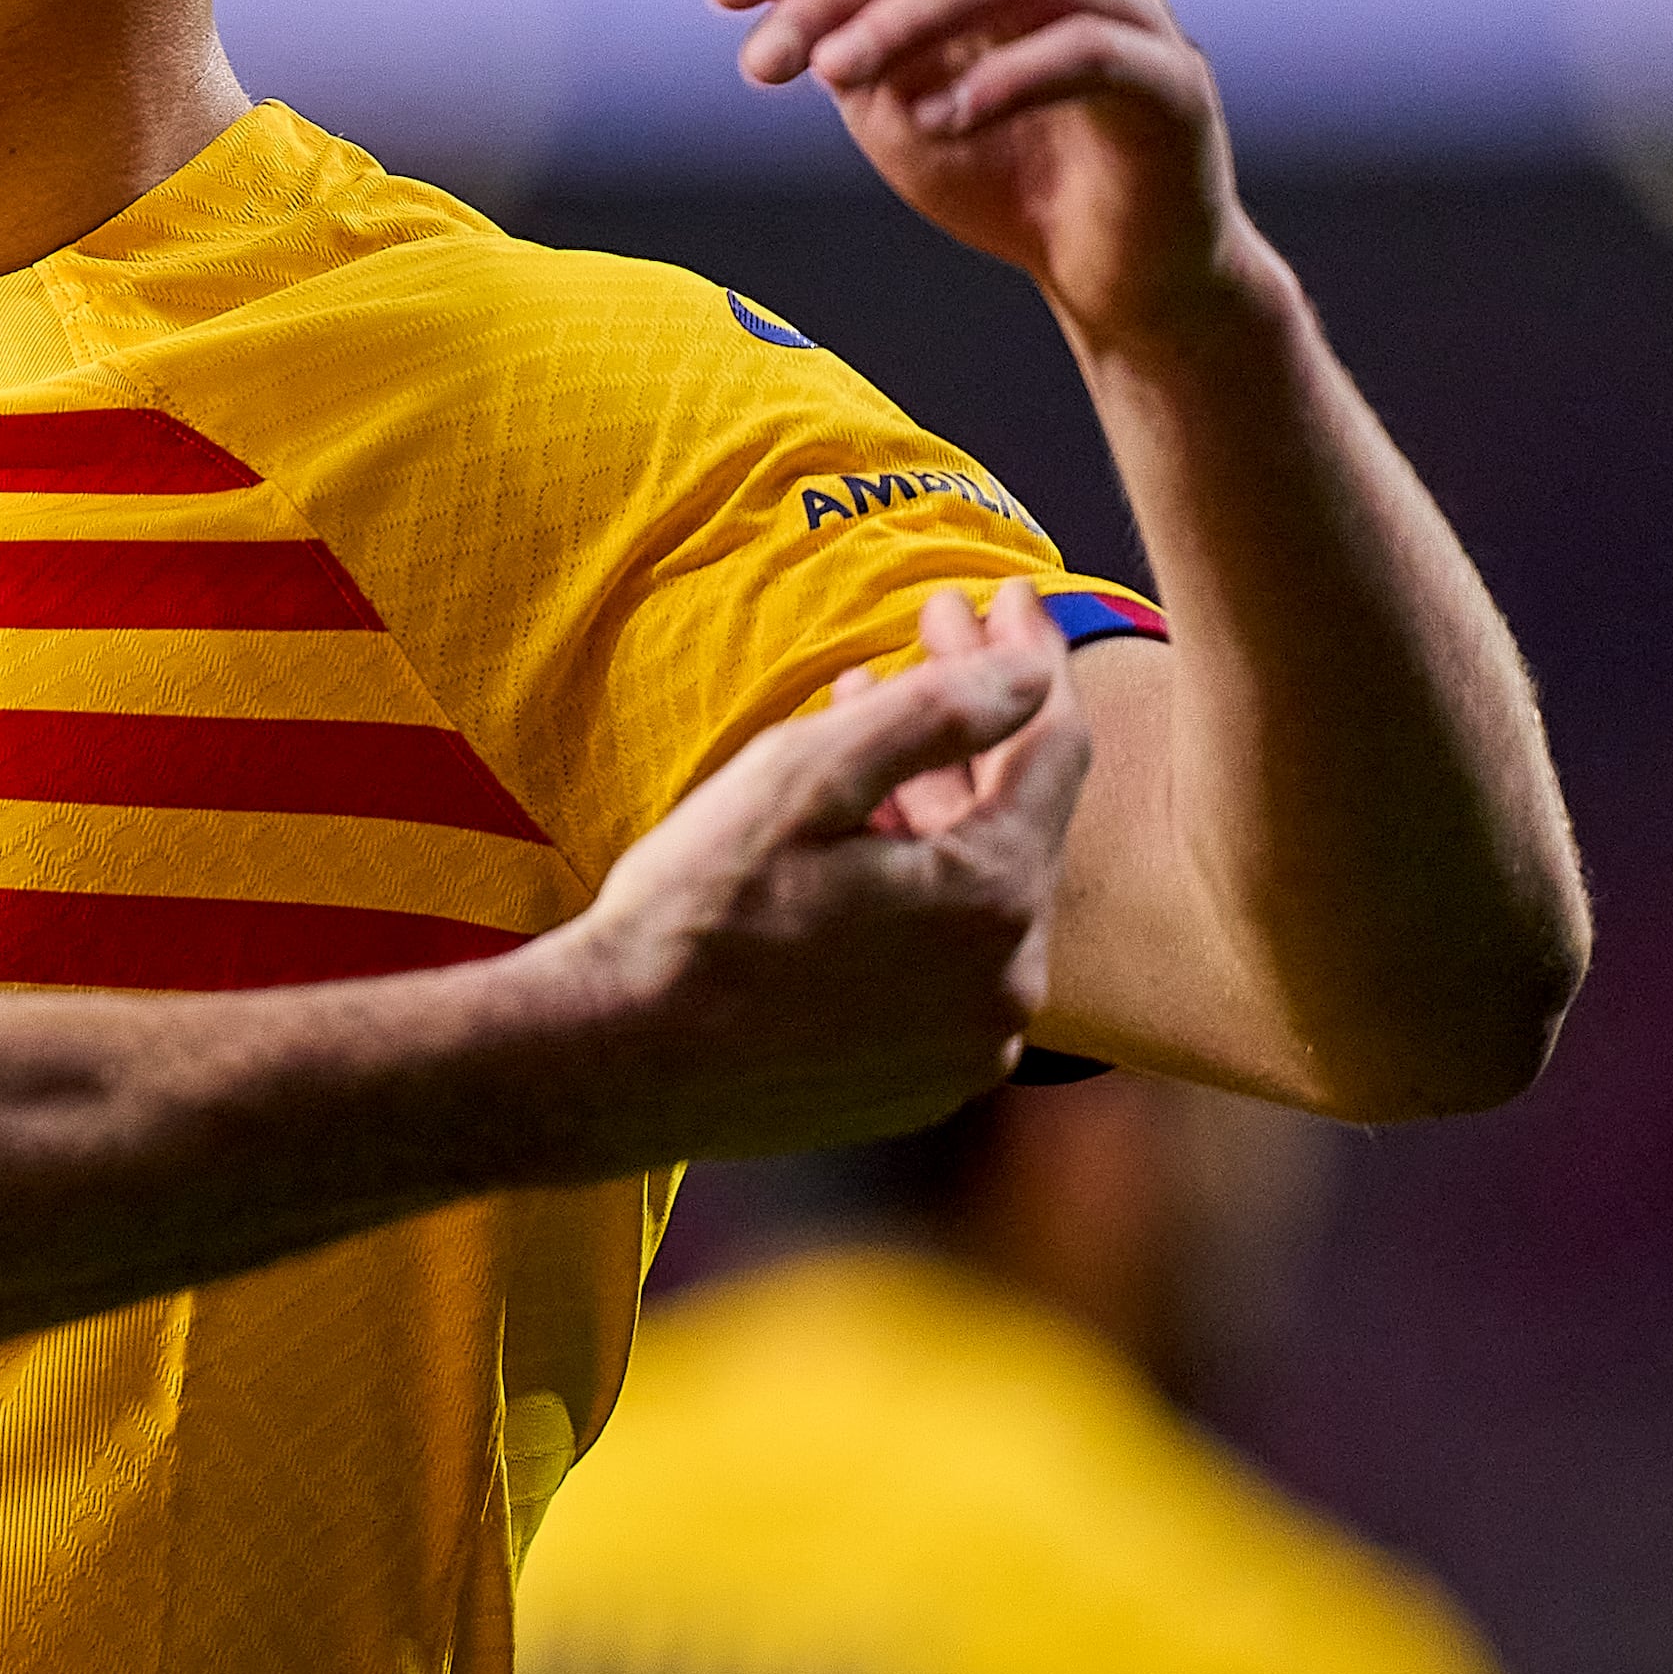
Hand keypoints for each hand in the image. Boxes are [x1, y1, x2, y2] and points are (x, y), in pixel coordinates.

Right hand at [558, 581, 1092, 1159]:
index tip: (1002, 594)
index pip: (1054, 750)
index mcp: (992, 902)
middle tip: (925, 634)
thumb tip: (1033, 670)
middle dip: (976, 724)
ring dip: (939, 802)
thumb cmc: (697, 912)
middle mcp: (1009, 985)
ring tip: (866, 725)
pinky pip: (950, 960)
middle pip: (1020, 820)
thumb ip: (936, 714)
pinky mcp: (927, 1078)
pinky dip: (920, 888)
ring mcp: (971, 1043)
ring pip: (982, 892)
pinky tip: (856, 841)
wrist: (618, 1059)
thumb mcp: (804, 779)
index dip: (1032, 659)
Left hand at [701, 0, 1255, 341]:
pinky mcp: (1172, 78)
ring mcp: (1127, 6)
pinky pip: (1088, 48)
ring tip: (837, 78)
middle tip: (763, 61)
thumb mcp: (869, 70)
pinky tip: (936, 122)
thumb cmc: (986, 159)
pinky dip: (1001, 78)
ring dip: (906, 16)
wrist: (1102, 268)